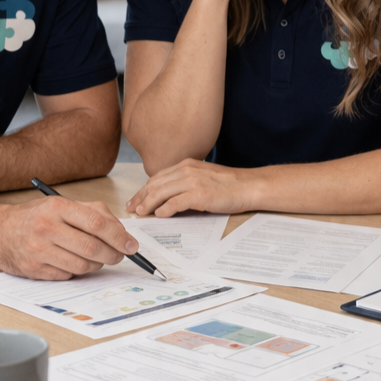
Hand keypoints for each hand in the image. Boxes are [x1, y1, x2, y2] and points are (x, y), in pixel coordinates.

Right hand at [0, 197, 137, 279]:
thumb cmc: (34, 217)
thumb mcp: (61, 204)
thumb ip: (93, 213)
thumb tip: (121, 232)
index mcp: (57, 207)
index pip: (98, 224)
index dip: (119, 237)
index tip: (131, 245)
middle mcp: (47, 228)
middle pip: (93, 248)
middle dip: (113, 255)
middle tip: (119, 255)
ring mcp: (39, 250)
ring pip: (83, 265)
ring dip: (96, 264)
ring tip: (95, 257)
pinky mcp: (34, 269)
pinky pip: (68, 275)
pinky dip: (77, 271)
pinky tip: (72, 261)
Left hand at [126, 159, 251, 216]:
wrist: (248, 186)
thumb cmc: (229, 184)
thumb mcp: (204, 176)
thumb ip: (187, 181)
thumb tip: (171, 195)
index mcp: (187, 165)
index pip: (158, 176)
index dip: (144, 189)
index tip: (136, 199)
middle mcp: (187, 170)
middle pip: (155, 184)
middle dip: (141, 197)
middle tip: (132, 208)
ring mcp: (193, 182)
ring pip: (161, 192)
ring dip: (148, 203)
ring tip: (141, 213)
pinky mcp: (199, 195)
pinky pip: (175, 202)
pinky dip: (164, 209)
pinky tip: (159, 215)